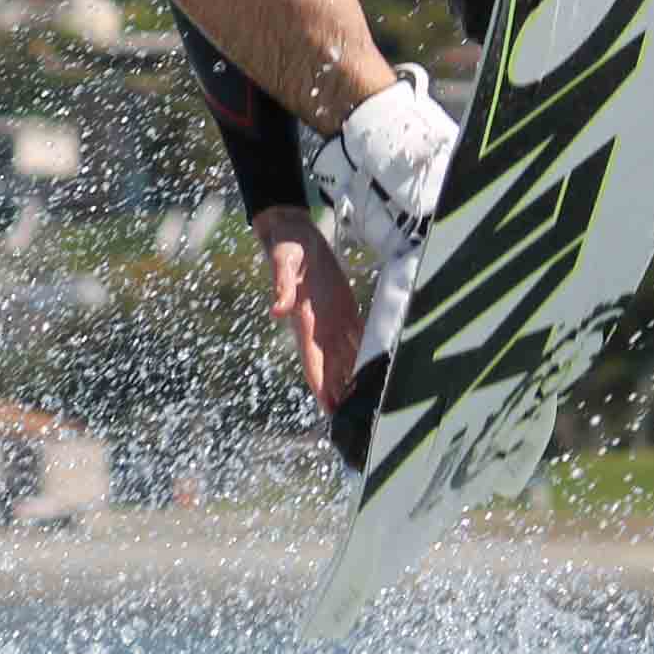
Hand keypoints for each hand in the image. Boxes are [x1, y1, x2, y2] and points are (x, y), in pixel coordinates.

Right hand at [255, 205, 362, 412]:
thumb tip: (276, 311)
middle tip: (359, 420)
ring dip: (356, 380)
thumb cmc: (286, 248)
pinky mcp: (344, 309)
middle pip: (333, 369)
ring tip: (370, 403)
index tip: (331, 412)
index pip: (313, 364)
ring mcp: (332, 320)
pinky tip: (377, 367)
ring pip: (347, 357)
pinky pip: (357, 337)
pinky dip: (366, 354)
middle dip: (343, 395)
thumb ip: (281, 287)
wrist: (295, 233)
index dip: (323, 388)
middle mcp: (319, 328)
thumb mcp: (283, 263)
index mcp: (305, 323)